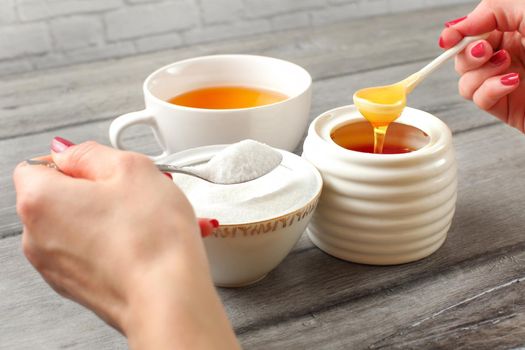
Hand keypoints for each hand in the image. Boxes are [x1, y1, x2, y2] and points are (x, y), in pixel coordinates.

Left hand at [13, 138, 238, 349]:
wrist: (168, 298)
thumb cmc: (152, 238)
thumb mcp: (131, 168)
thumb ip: (92, 152)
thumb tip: (70, 154)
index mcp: (40, 201)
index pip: (37, 165)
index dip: (74, 162)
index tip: (104, 170)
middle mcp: (38, 237)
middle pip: (61, 197)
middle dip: (99, 190)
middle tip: (135, 192)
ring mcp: (56, 267)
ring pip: (84, 225)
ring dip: (115, 216)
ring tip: (154, 218)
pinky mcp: (78, 286)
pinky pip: (94, 250)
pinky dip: (117, 241)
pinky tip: (151, 240)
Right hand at [439, 0, 524, 131]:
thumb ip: (492, 10)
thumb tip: (457, 26)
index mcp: (517, 27)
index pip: (474, 28)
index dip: (458, 32)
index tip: (449, 38)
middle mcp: (509, 52)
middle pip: (463, 54)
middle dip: (469, 52)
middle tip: (487, 50)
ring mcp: (504, 79)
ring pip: (465, 78)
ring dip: (479, 71)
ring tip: (507, 65)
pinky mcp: (505, 104)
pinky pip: (477, 98)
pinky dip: (488, 89)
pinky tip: (511, 82)